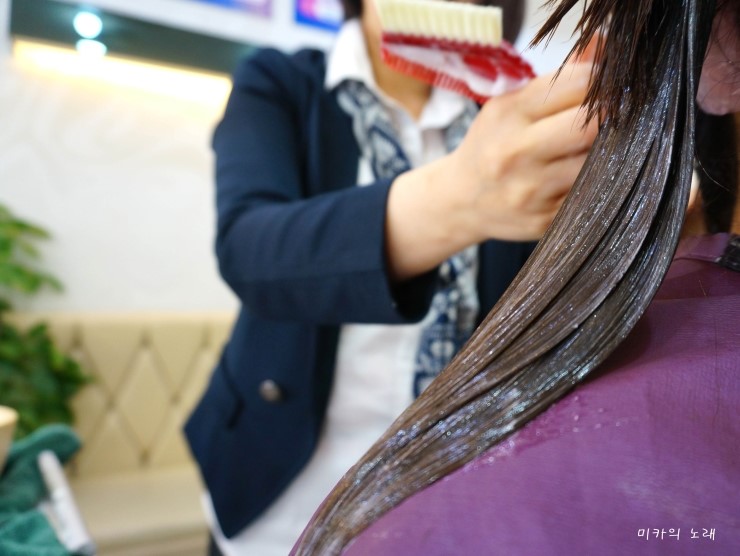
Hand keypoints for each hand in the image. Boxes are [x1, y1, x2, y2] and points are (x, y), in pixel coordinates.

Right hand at [385, 62, 597, 280]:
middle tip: (618, 115)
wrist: (462, 201)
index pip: (574, 85)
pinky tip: (590, 175)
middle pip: (588, 127)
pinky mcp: (545, 219)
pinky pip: (589, 195)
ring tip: (606, 145)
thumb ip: (557, 80)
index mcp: (508, 115)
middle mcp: (516, 153)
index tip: (609, 85)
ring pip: (593, 165)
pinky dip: (597, 182)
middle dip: (611, 116)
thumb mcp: (511, 105)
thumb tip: (604, 48)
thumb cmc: (492, 145)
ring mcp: (531, 190)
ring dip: (608, 152)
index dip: (601, 81)